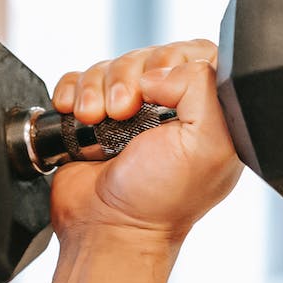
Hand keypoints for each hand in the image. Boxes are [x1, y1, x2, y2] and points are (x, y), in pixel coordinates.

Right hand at [49, 41, 242, 243]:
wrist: (104, 228)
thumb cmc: (159, 200)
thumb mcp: (207, 146)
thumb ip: (204, 90)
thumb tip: (162, 71)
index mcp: (209, 113)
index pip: (198, 54)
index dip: (174, 60)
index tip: (158, 88)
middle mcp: (172, 109)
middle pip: (150, 56)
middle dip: (129, 78)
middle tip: (123, 113)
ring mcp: (131, 111)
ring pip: (112, 66)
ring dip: (96, 89)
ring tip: (96, 121)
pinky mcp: (93, 115)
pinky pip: (79, 79)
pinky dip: (72, 92)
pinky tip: (77, 117)